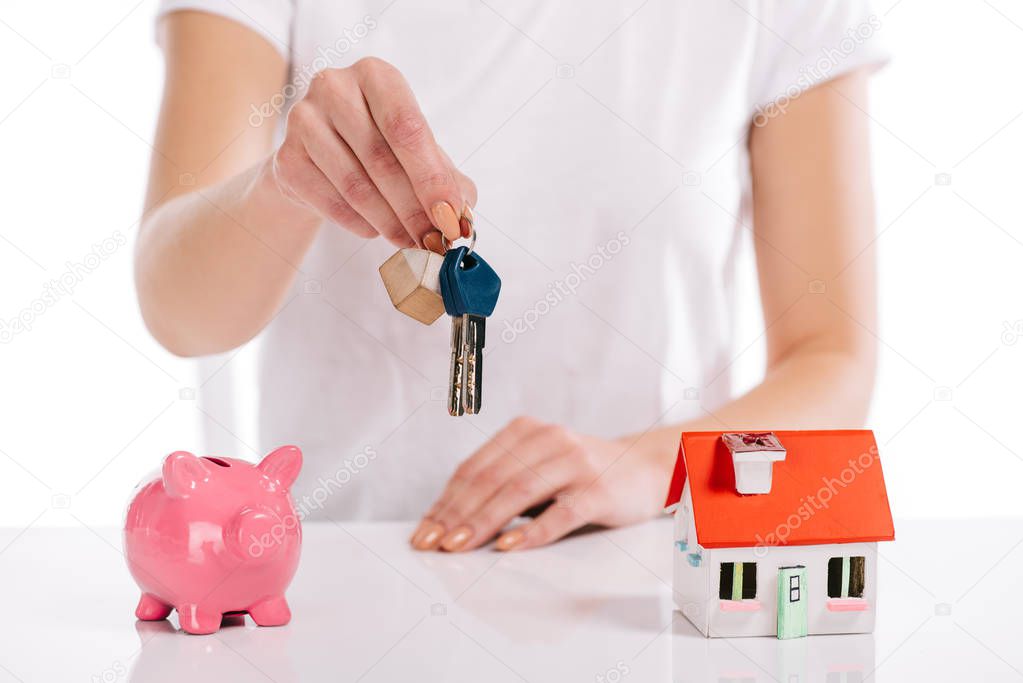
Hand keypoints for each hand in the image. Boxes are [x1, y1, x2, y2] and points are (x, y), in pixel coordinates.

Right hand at [269, 57, 475, 251]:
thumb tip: (464, 213)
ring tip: (411, 242)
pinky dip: (360, 223)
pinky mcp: (286, 157)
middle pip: (381, 159)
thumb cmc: (377, 148)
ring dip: (389, 222)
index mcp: (376, 76)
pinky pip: (331, 201)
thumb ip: (444, 176)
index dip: (432, 177)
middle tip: (435, 240)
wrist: (317, 159)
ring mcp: (304, 120)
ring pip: (355, 184)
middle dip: (414, 208)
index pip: (407, 128)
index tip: (451, 216)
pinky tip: (376, 231)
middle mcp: (334, 87)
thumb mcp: (415, 152)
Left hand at [410, 417, 665, 551]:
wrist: (642, 468)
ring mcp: (575, 462)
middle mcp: (548, 440)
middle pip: (491, 479)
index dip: (445, 501)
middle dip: (456, 514)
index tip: (423, 532)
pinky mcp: (599, 489)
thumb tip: (448, 524)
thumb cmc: (578, 475)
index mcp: (525, 431)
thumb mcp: (537, 468)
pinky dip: (533, 530)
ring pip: (519, 491)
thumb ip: (501, 485)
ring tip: (460, 546)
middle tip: (434, 544)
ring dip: (484, 521)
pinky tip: (509, 546)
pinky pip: (561, 511)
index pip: (474, 468)